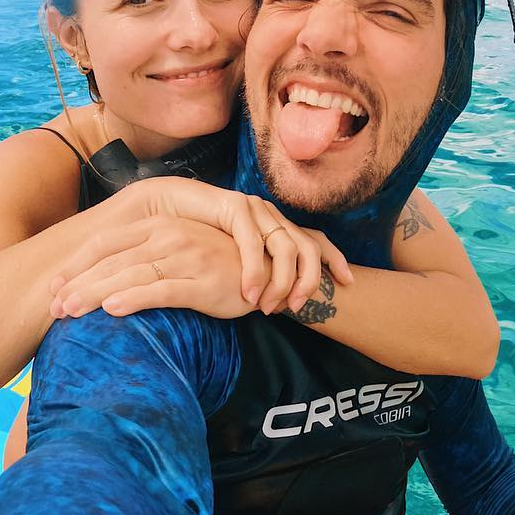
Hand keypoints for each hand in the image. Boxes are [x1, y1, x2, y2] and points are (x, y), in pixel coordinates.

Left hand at [49, 216, 260, 320]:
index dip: (77, 264)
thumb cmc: (215, 263)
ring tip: (69, 311)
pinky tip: (112, 309)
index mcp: (158, 224)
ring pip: (130, 275)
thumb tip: (104, 277)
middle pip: (112, 260)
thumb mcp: (176, 249)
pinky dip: (133, 299)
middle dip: (78, 284)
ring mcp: (186, 257)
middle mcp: (169, 236)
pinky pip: (162, 290)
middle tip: (53, 307)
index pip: (106, 242)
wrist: (264, 270)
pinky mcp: (202, 282)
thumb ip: (144, 255)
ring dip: (95, 294)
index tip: (54, 285)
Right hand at [109, 178, 352, 313]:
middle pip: (309, 245)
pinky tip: (248, 294)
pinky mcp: (234, 207)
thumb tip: (279, 299)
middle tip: (297, 307)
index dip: (335, 259)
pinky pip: (253, 243)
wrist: (165, 210)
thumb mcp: (236, 262)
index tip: (349, 282)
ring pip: (286, 246)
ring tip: (268, 308)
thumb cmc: (200, 242)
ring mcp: (255, 209)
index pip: (316, 239)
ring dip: (280, 281)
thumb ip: (258, 273)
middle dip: (310, 279)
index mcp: (277, 226)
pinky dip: (253, 271)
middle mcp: (271, 216)